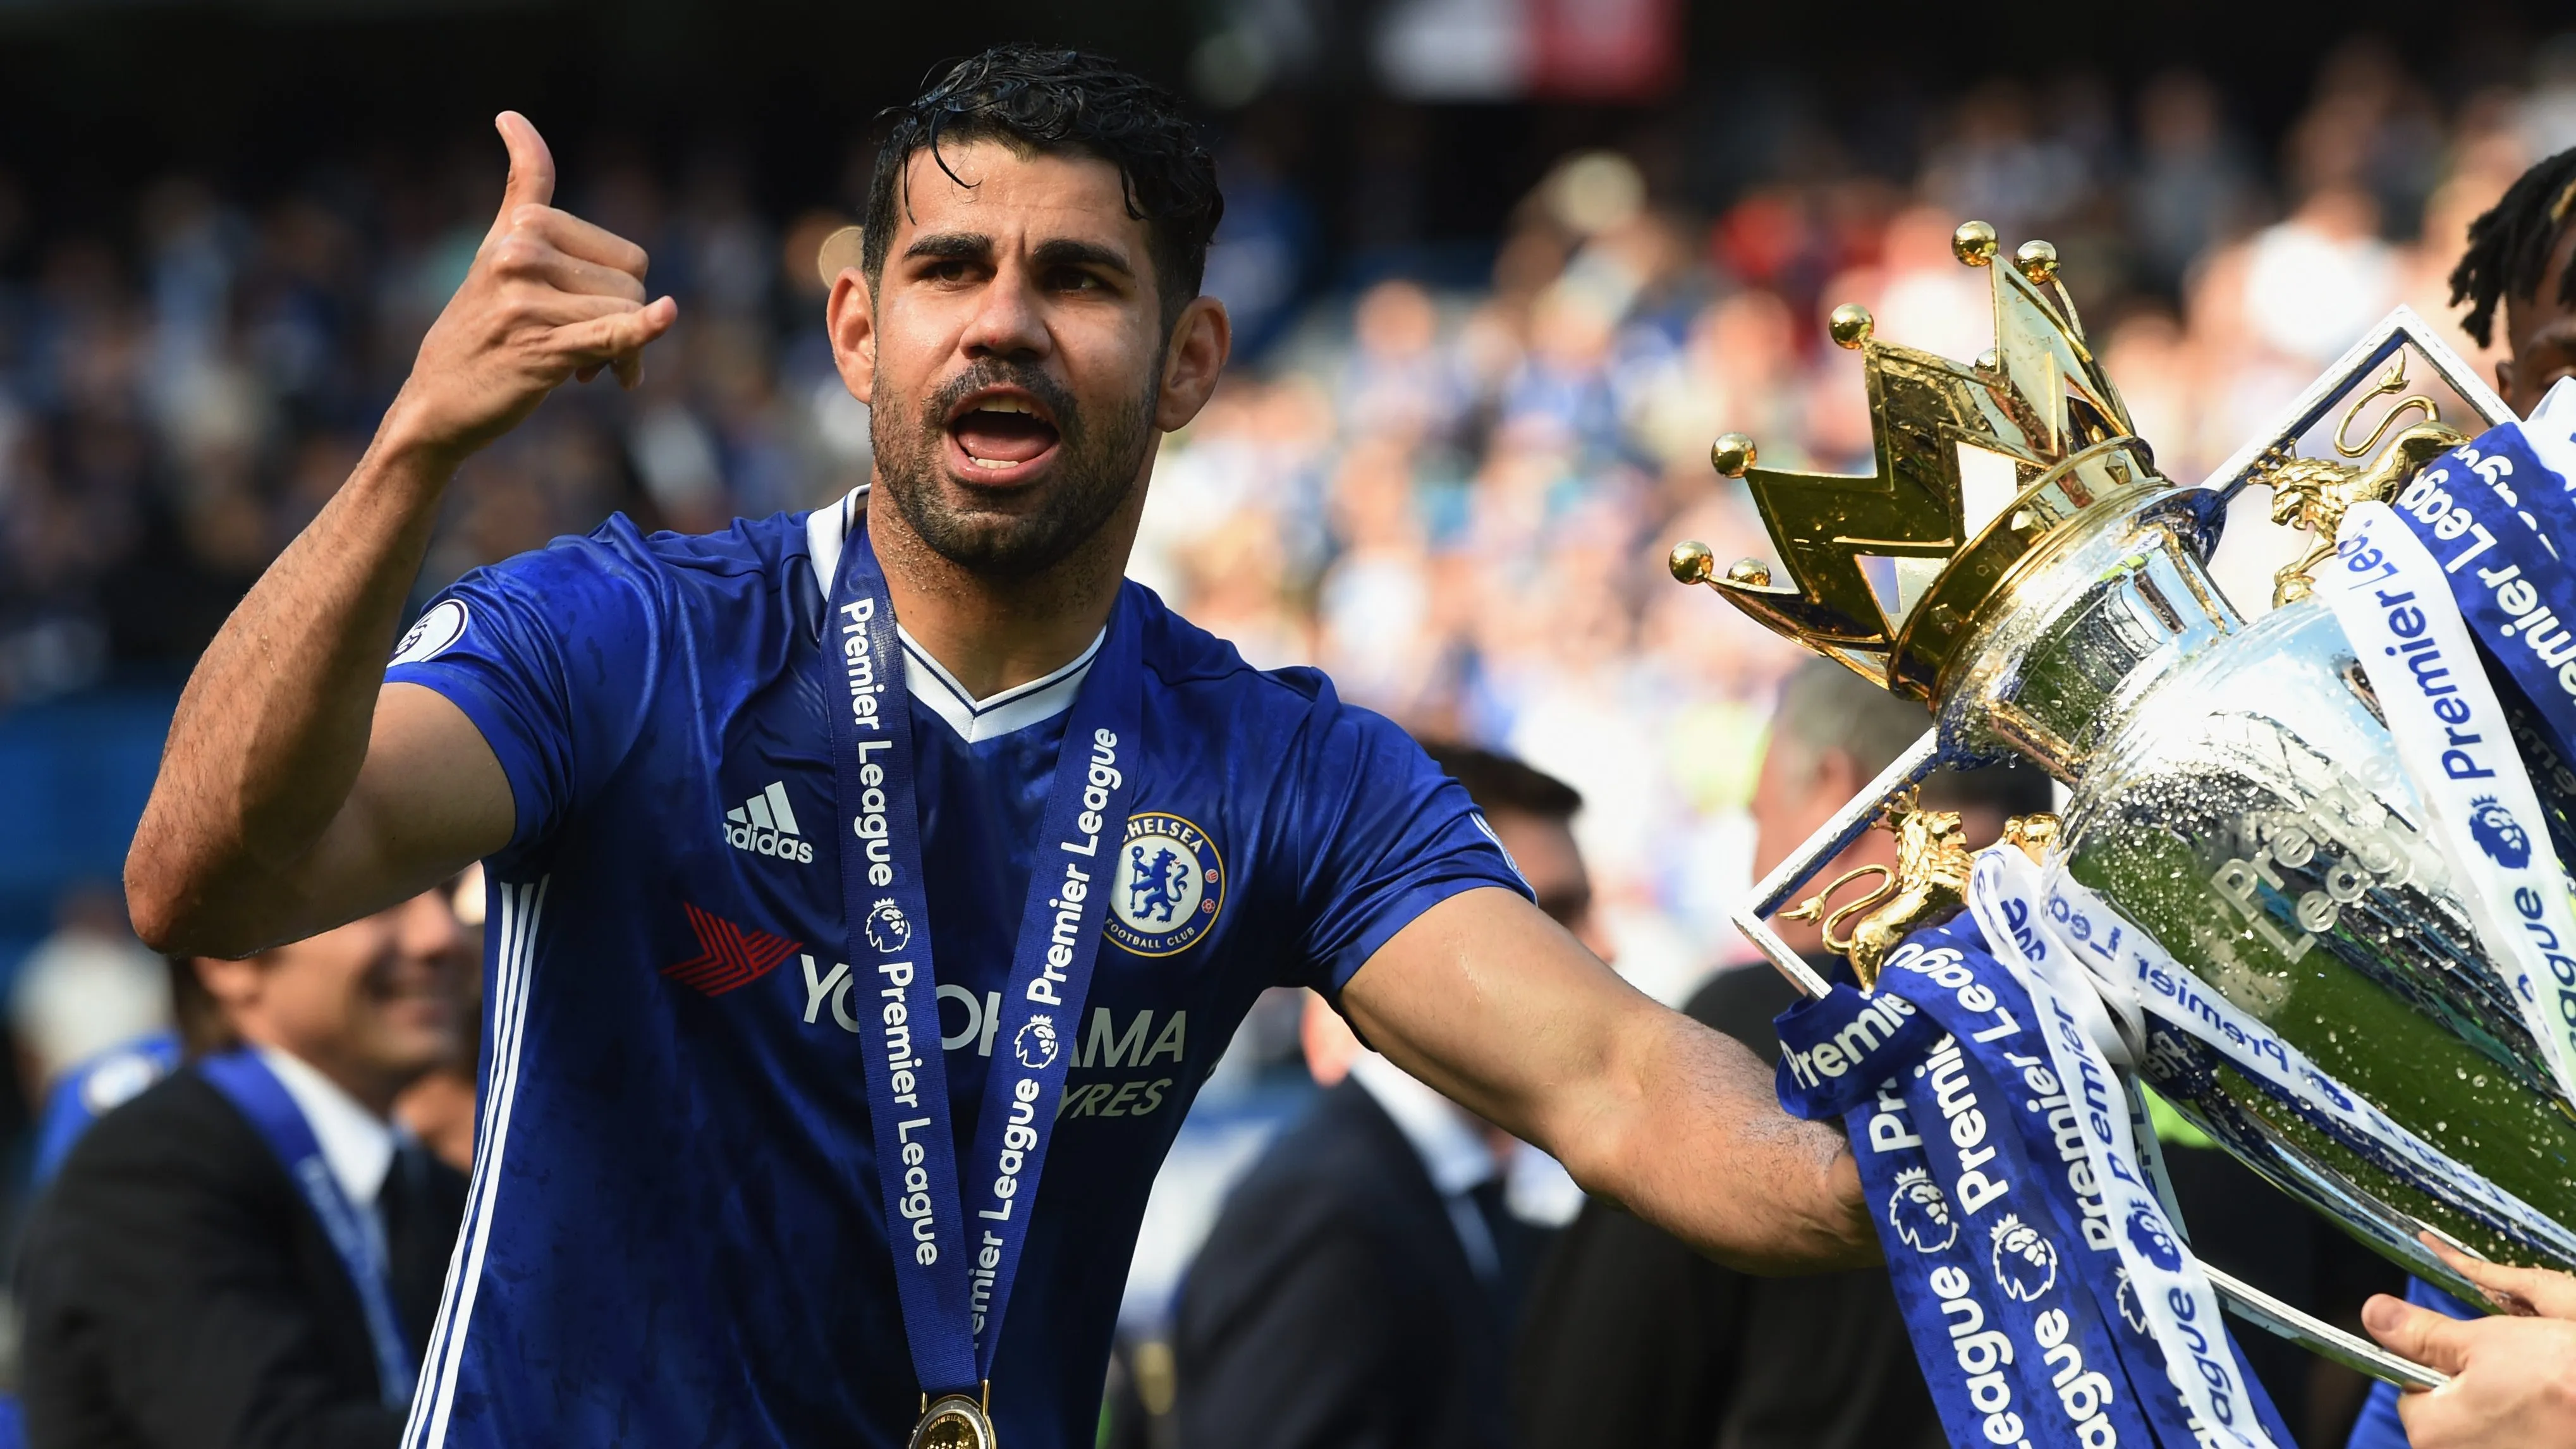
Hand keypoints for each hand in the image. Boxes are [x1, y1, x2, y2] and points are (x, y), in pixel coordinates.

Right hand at [382, 112, 676, 466]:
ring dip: (622, 354)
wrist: (439, 399)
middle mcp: (523, 254)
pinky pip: (609, 333)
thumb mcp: (498, 247)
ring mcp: (529, 299)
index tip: (589, 296)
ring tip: (587, 371)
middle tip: (587, 351)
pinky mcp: (540, 345)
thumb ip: (521, 187)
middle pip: (632, 288)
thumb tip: (511, 116)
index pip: (622, 256)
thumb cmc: (481, 324)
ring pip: (626, 317)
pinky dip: (641, 331)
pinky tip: (664, 317)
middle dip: (622, 323)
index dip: (624, 290)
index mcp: (523, 227)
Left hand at [2363, 1235, 2575, 1448]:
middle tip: (2516, 1370)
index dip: (2439, 1363)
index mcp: (2432, 1430)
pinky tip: (2553, 1415)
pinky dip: (2529, 1427)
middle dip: (2475, 1386)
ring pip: (2485, 1427)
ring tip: (2541, 1393)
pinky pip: (2514, 1440)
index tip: (2471, 1352)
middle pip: (2449, 1412)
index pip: (2412, 1389)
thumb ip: (2423, 1333)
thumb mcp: (2485, 1341)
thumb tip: (2375, 1313)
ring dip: (2506, 1406)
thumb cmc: (2563, 1380)